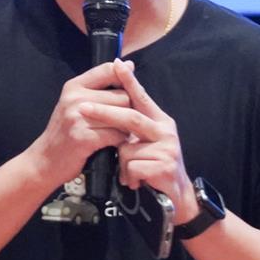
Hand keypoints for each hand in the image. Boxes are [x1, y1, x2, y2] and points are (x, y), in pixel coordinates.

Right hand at [26, 60, 132, 187]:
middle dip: (128, 110)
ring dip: (126, 127)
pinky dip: (120, 141)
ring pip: (122, 116)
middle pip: (122, 95)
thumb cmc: (65, 131)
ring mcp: (78, 118)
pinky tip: (114, 144)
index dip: (126, 79)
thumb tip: (129, 65)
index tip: (130, 92)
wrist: (44, 160)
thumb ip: (101, 86)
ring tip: (119, 133)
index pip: (109, 69)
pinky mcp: (83, 138)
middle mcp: (75, 98)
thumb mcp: (76, 103)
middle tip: (123, 121)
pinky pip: (117, 135)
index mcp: (74, 86)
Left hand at [79, 60, 197, 223]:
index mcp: (160, 121)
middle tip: (81, 108)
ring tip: (129, 173)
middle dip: (104, 112)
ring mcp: (167, 148)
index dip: (129, 81)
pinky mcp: (164, 167)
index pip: (142, 97)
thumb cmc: (156, 166)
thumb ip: (135, 125)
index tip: (117, 63)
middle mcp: (166, 130)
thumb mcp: (147, 142)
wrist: (177, 196)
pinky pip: (133, 167)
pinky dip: (129, 177)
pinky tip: (136, 182)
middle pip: (131, 117)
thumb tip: (112, 103)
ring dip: (122, 164)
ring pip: (127, 148)